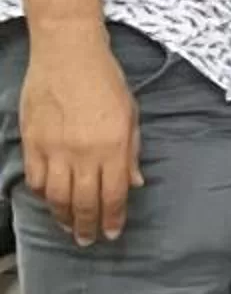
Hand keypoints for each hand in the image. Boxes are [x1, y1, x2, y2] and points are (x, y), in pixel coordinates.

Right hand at [22, 27, 140, 243]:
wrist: (68, 54)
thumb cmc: (106, 80)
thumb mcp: (131, 115)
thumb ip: (131, 152)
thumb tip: (134, 184)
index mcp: (113, 146)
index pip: (113, 194)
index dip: (113, 218)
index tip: (111, 234)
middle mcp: (83, 153)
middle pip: (83, 201)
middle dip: (87, 225)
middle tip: (88, 240)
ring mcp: (54, 149)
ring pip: (56, 196)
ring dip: (63, 216)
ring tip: (69, 227)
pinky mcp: (32, 142)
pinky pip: (36, 178)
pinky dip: (41, 194)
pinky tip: (48, 200)